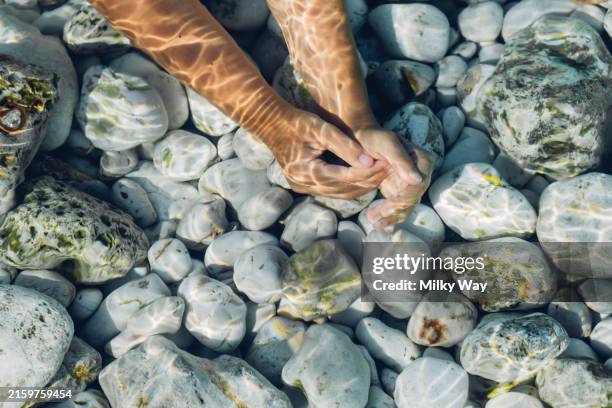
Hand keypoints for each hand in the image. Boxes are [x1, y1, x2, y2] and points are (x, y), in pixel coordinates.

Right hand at [267, 110, 387, 198]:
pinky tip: (365, 176)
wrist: (271, 124)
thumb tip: (369, 161)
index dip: (369, 172)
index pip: (346, 177)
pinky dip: (350, 185)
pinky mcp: (304, 186)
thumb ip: (345, 146)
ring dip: (362, 185)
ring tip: (381, 173)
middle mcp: (304, 184)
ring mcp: (303, 187)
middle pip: (345, 189)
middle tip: (390, 169)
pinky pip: (332, 190)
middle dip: (368, 180)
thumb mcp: (322, 129)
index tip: (388, 163)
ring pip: (340, 193)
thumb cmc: (297, 122)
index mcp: (307, 171)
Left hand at [356, 129, 433, 230]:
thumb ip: (401, 160)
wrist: (363, 139)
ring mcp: (411, 183)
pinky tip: (380, 225)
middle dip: (394, 212)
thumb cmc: (374, 137)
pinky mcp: (400, 190)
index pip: (416, 186)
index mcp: (422, 160)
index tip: (386, 209)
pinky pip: (398, 207)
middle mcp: (421, 173)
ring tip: (375, 224)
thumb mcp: (387, 144)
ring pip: (405, 207)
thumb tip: (418, 180)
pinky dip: (389, 217)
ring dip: (391, 218)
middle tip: (374, 219)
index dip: (403, 200)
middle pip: (411, 199)